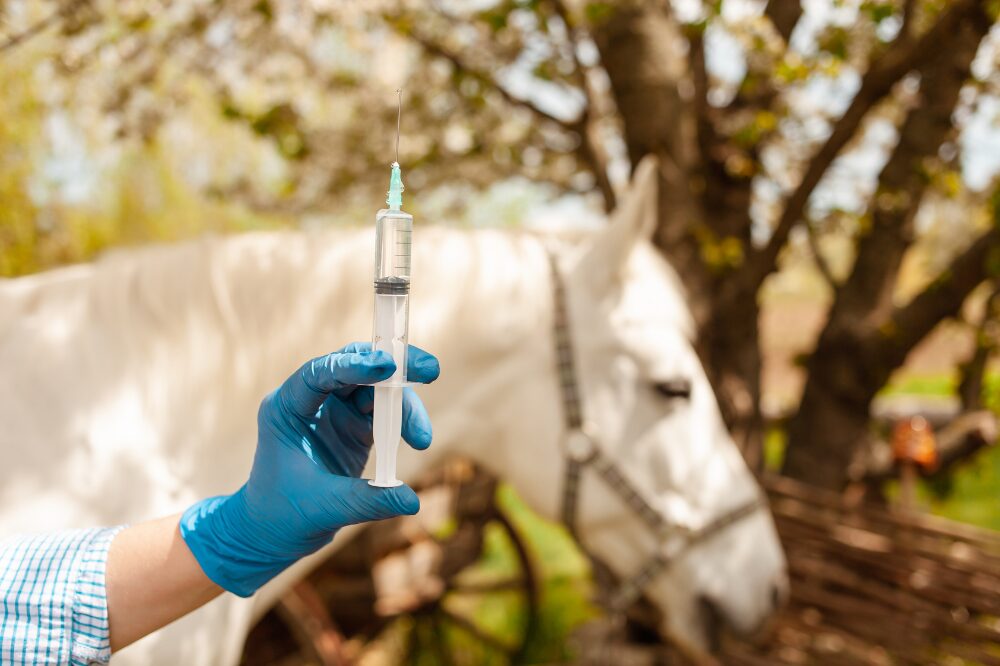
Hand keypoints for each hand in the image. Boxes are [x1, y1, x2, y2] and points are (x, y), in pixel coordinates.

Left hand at [179, 343, 439, 596]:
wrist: (274, 531)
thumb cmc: (282, 515)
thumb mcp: (323, 508)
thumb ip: (367, 501)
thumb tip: (412, 501)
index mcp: (287, 408)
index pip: (319, 373)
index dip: (352, 365)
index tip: (387, 365)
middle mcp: (311, 400)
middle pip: (356, 368)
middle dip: (394, 366)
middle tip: (430, 369)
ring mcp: (335, 410)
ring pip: (377, 388)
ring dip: (404, 404)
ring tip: (421, 438)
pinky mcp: (354, 425)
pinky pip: (385, 411)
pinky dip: (404, 420)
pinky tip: (417, 439)